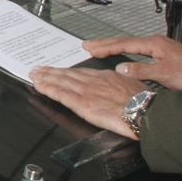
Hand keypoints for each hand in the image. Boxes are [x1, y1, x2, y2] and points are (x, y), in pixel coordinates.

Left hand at [29, 65, 145, 138]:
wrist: (146, 111)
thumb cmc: (145, 102)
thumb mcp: (133, 87)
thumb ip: (119, 86)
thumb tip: (117, 88)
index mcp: (107, 77)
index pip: (82, 73)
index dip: (68, 71)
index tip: (58, 70)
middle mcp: (94, 81)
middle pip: (68, 75)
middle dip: (52, 72)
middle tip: (38, 69)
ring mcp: (87, 91)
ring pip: (62, 82)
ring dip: (46, 78)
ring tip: (34, 75)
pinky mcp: (83, 103)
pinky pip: (62, 94)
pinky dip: (49, 89)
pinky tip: (39, 86)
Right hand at [78, 35, 181, 91]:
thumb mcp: (164, 75)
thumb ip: (141, 71)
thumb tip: (121, 68)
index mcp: (154, 44)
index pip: (123, 44)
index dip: (105, 46)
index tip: (90, 47)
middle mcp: (156, 43)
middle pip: (125, 41)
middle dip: (105, 43)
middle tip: (88, 45)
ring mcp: (160, 48)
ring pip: (131, 45)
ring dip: (114, 47)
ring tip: (100, 50)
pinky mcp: (164, 54)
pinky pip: (139, 51)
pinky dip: (126, 52)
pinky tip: (123, 56)